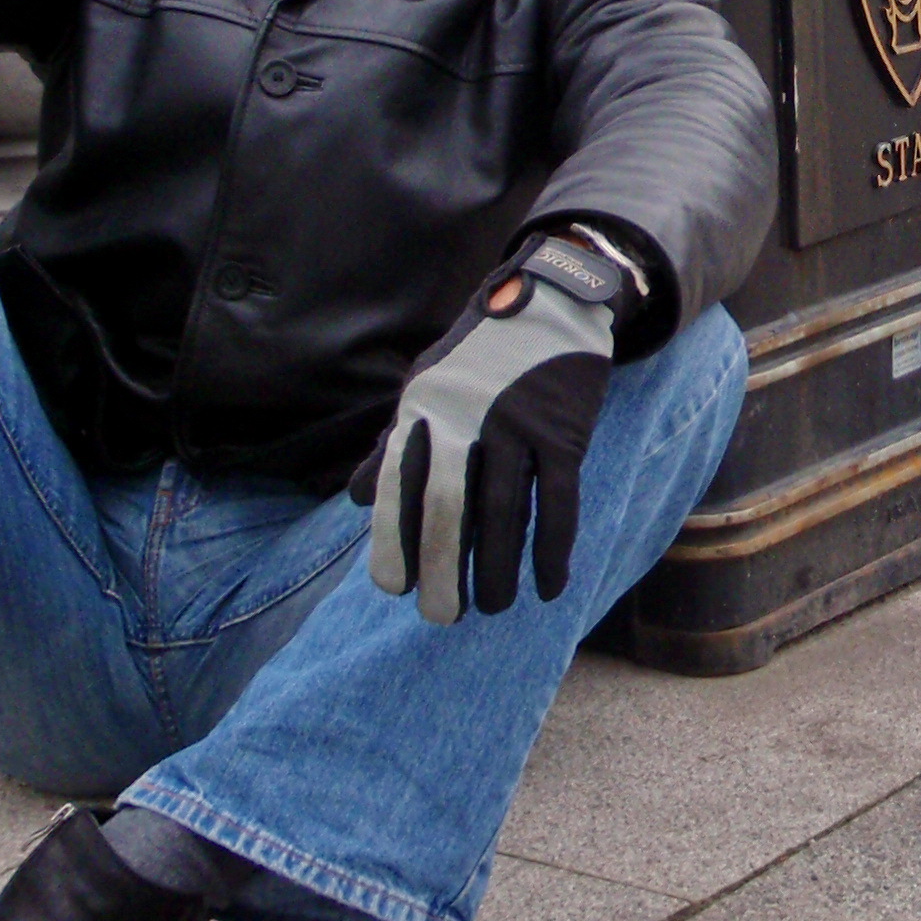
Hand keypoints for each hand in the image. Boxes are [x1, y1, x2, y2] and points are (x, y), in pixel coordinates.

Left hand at [353, 229, 637, 621]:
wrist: (550, 304)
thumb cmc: (480, 356)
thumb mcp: (425, 387)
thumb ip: (392, 444)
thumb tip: (355, 502)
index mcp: (425, 409)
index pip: (401, 485)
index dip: (395, 538)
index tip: (392, 587)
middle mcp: (466, 419)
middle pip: (450, 508)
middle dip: (443, 568)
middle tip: (440, 616)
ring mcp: (518, 427)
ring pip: (505, 513)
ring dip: (499, 568)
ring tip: (492, 608)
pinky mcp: (565, 435)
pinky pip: (559, 503)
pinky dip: (553, 549)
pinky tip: (548, 587)